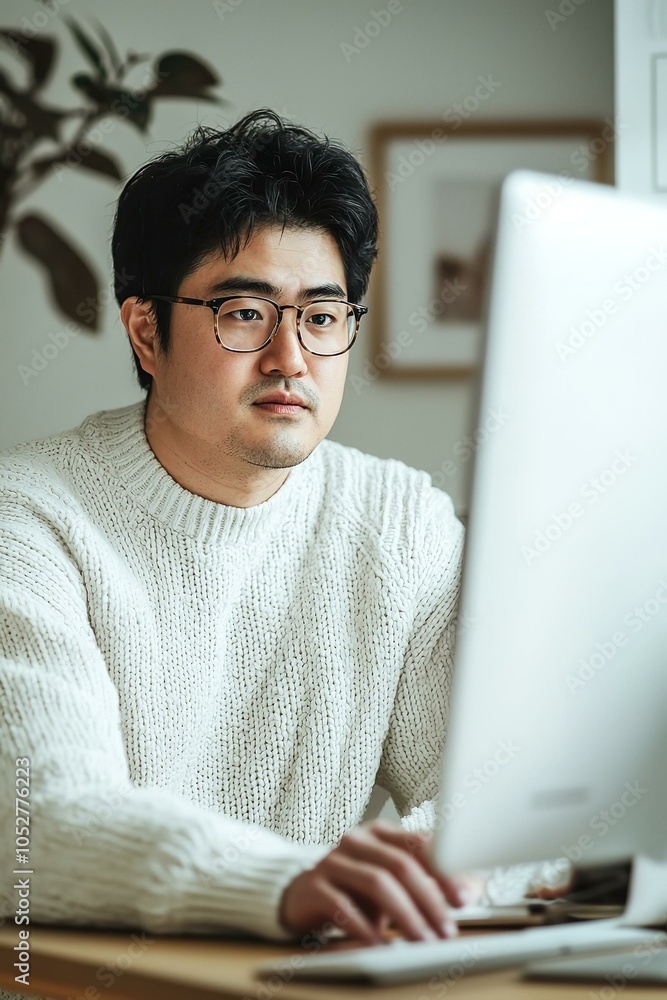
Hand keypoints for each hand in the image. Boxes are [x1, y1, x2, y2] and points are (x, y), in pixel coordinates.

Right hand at [279, 819, 483, 944]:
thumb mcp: (394, 880)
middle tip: (447, 930)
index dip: (445, 870)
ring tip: (423, 940)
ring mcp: (333, 860)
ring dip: (406, 915)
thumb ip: (429, 880)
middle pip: (401, 864)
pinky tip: (383, 945)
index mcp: (381, 832)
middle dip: (430, 899)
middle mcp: (358, 840)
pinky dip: (367, 928)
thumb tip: (472, 889)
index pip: (419, 843)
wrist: (303, 895)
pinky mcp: (314, 885)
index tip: (464, 899)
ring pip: (377, 882)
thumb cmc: (358, 889)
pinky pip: (343, 905)